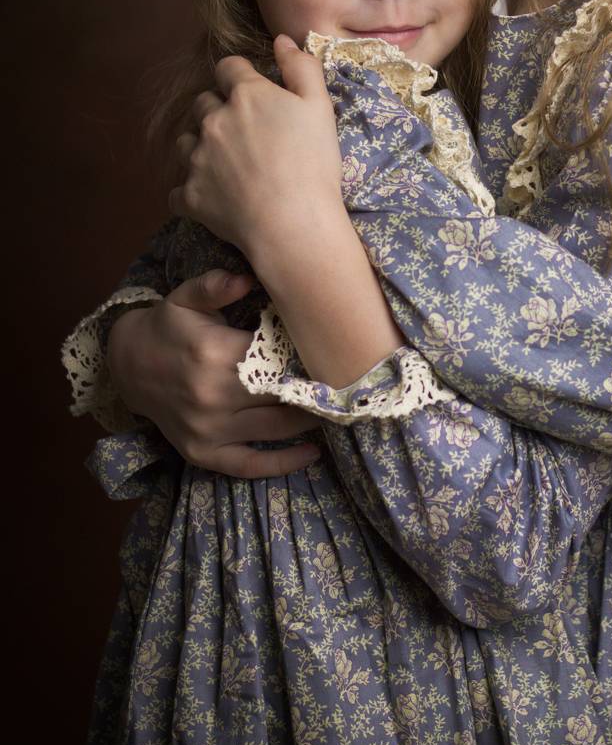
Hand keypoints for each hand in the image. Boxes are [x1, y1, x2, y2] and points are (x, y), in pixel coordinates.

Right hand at [107, 269, 320, 476]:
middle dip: (318, 388)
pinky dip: (283, 463)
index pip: (278, 356)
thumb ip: (215, 285)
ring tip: (339, 408)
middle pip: (284, 394)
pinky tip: (311, 453)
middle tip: (351, 381)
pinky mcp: (202, 453)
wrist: (126, 367)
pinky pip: (249, 465)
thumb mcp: (185, 297)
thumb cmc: (167, 327)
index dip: (308, 354)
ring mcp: (208, 429)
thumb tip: (247, 279)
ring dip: (311, 419)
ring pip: (276, 428)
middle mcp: (213, 396)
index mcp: (214, 353)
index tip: (335, 350)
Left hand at [170, 36, 343, 261]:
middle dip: (217, 111)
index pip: (228, 68)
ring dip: (199, 147)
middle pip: (202, 103)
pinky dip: (192, 192)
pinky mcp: (190, 195)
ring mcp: (197, 158)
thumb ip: (301, 67)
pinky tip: (212, 198)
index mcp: (246, 95)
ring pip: (185, 142)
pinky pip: (179, 190)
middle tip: (242, 133)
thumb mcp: (320, 107)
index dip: (238, 77)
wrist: (293, 223)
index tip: (251, 92)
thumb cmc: (313, 163)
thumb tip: (281, 40)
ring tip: (224, 165)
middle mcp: (214, 120)